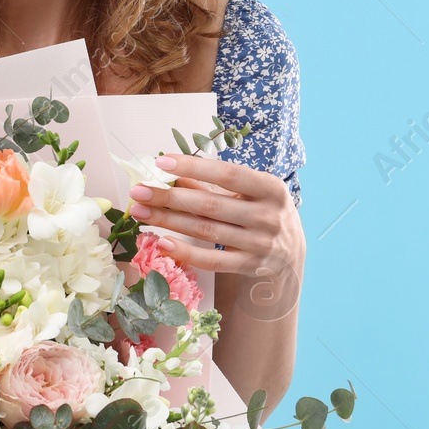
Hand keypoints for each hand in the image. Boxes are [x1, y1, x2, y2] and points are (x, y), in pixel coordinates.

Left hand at [125, 153, 306, 322]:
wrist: (290, 252)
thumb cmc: (261, 211)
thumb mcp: (248, 192)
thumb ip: (213, 183)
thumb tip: (170, 170)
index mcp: (270, 188)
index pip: (227, 174)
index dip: (194, 167)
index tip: (161, 162)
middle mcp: (267, 216)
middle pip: (210, 204)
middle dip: (170, 197)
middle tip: (138, 191)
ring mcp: (259, 243)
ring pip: (205, 231)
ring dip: (168, 221)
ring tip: (139, 212)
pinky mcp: (248, 266)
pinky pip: (212, 261)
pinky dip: (185, 252)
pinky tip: (161, 242)